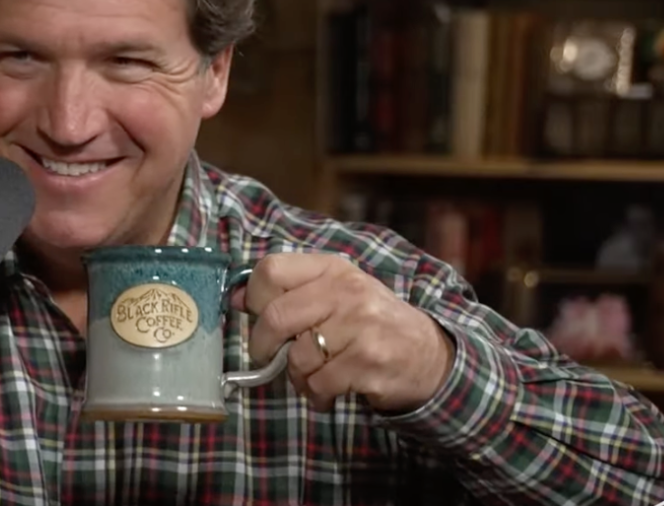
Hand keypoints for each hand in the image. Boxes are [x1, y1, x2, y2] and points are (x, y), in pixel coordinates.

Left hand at [228, 252, 454, 412]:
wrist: (428, 355)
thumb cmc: (370, 322)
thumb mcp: (335, 294)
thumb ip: (290, 292)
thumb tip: (235, 297)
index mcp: (332, 268)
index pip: (271, 269)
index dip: (254, 297)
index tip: (257, 315)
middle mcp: (346, 290)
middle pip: (275, 317)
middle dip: (263, 345)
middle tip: (269, 356)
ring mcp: (360, 325)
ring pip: (296, 357)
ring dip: (296, 376)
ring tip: (312, 376)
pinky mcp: (368, 361)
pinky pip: (319, 384)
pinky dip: (315, 395)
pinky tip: (327, 392)